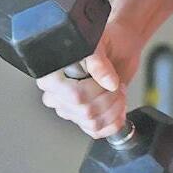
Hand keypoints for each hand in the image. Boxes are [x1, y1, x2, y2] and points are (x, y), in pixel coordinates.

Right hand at [36, 18, 144, 138]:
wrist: (120, 46)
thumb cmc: (106, 41)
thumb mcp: (99, 43)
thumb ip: (99, 62)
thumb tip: (108, 82)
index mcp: (52, 75)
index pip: (72, 95)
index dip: (94, 91)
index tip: (107, 81)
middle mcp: (57, 94)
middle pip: (84, 111)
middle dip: (109, 98)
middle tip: (116, 84)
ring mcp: (70, 108)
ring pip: (92, 122)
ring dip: (114, 108)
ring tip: (118, 93)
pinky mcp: (84, 118)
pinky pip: (96, 131)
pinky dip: (113, 122)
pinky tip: (118, 107)